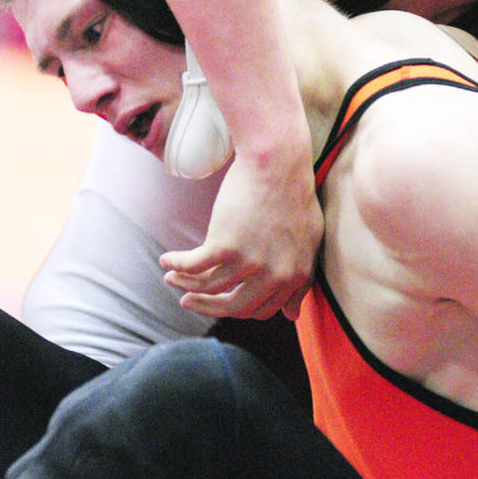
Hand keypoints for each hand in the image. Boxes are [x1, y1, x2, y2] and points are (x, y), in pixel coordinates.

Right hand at [161, 150, 323, 319]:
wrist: (278, 162)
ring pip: (209, 289)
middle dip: (207, 308)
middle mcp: (275, 275)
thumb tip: (292, 316)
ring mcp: (250, 262)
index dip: (240, 308)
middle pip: (234, 308)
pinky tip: (167, 261)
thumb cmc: (293, 195)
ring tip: (172, 278)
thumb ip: (300, 279)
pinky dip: (176, 265)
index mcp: (296, 276)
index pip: (263, 310)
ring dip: (185, 285)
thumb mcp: (310, 240)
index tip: (223, 301)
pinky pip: (193, 266)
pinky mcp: (225, 245)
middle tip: (189, 302)